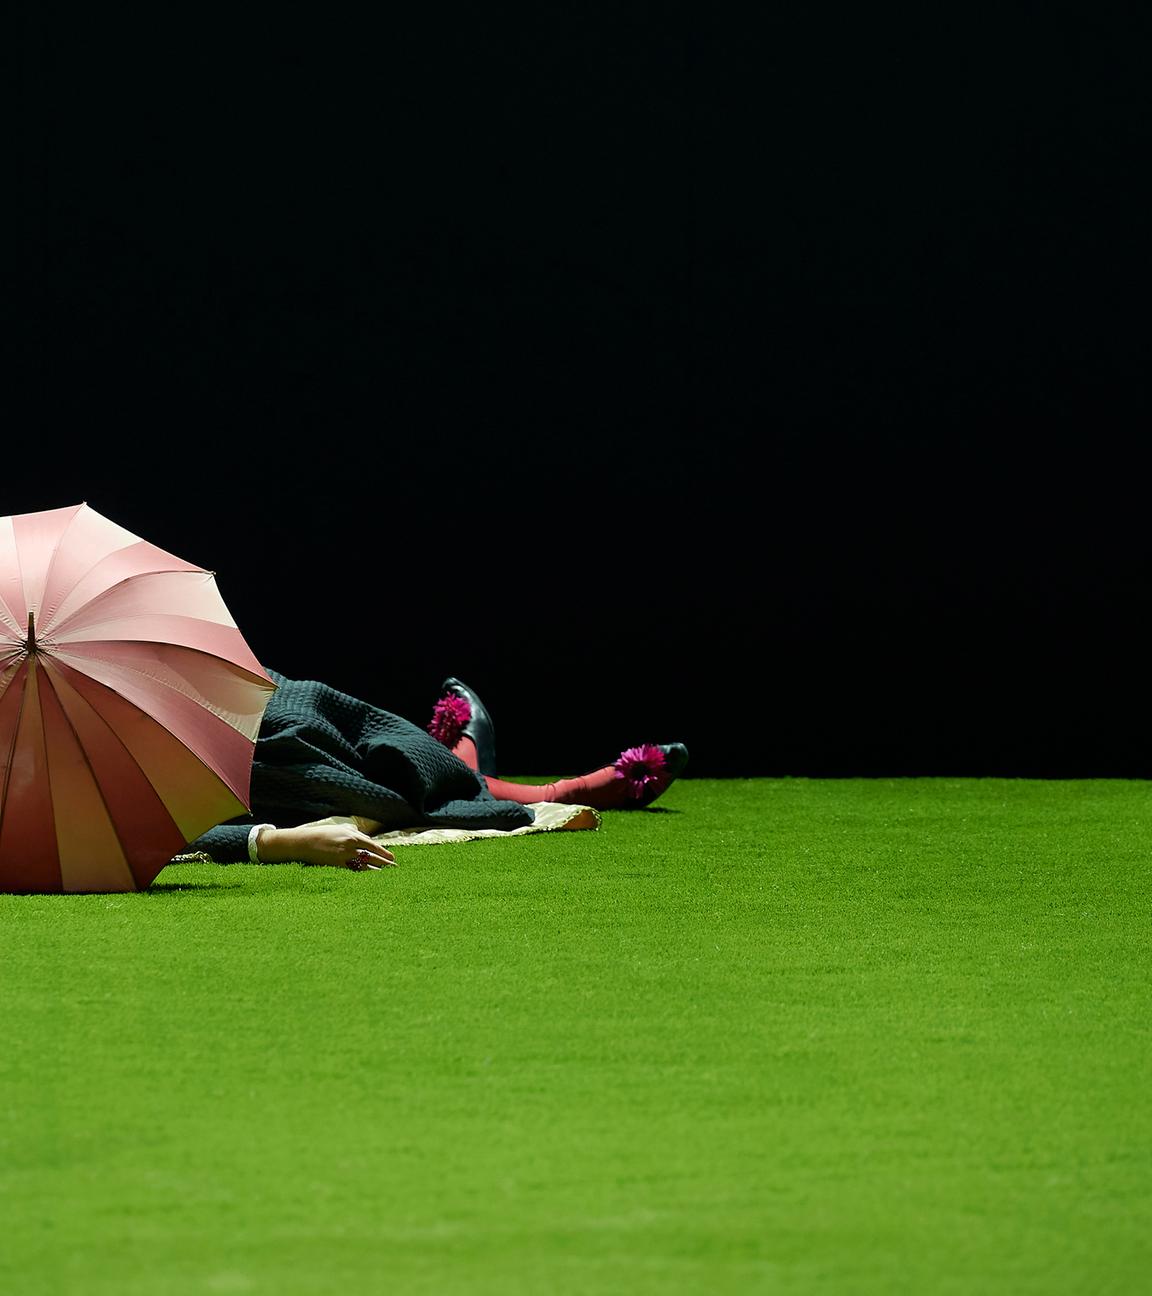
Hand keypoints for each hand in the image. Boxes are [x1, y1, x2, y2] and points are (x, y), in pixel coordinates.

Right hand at [258, 824, 396, 869]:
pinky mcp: (335, 867)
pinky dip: (361, 877)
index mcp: (351, 836)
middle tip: (396, 870)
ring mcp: (342, 858)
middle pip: (371, 857)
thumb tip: (364, 836)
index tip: (393, 859)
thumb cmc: (321, 834)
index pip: (373, 846)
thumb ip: (352, 832)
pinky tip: (368, 882)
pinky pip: (352, 873)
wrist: (302, 842)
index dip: (384, 853)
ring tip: (386, 878)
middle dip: (384, 864)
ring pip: (363, 867)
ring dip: (376, 873)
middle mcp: (349, 847)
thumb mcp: (339, 829)